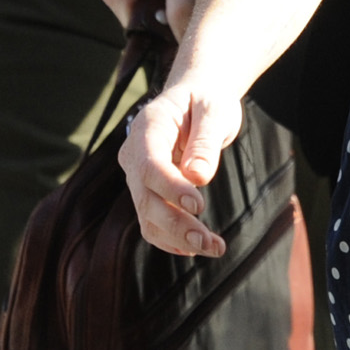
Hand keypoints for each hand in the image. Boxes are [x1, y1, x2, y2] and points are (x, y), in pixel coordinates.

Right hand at [121, 79, 244, 256]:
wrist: (196, 100)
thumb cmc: (207, 101)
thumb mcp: (214, 111)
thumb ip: (205, 142)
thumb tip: (198, 178)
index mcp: (147, 127)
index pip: (149, 165)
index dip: (170, 189)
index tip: (199, 206)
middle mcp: (134, 154)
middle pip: (145, 197)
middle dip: (176, 224)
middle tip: (209, 242)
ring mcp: (137, 176)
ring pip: (147, 216)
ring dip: (178, 238)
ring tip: (214, 248)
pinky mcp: (147, 192)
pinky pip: (152, 222)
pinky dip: (172, 239)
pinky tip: (196, 249)